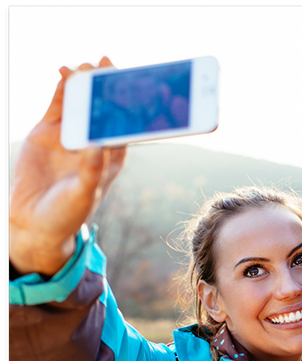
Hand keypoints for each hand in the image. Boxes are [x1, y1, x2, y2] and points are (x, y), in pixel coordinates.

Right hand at [9, 57, 127, 276]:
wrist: (34, 222)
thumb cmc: (67, 214)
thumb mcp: (83, 194)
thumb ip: (91, 171)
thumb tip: (98, 145)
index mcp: (110, 159)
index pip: (124, 127)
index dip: (129, 107)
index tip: (135, 86)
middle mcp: (92, 144)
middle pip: (103, 110)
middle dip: (105, 88)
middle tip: (108, 65)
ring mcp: (70, 137)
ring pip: (80, 104)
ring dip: (83, 84)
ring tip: (84, 66)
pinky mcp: (48, 134)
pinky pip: (57, 106)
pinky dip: (61, 90)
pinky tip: (65, 74)